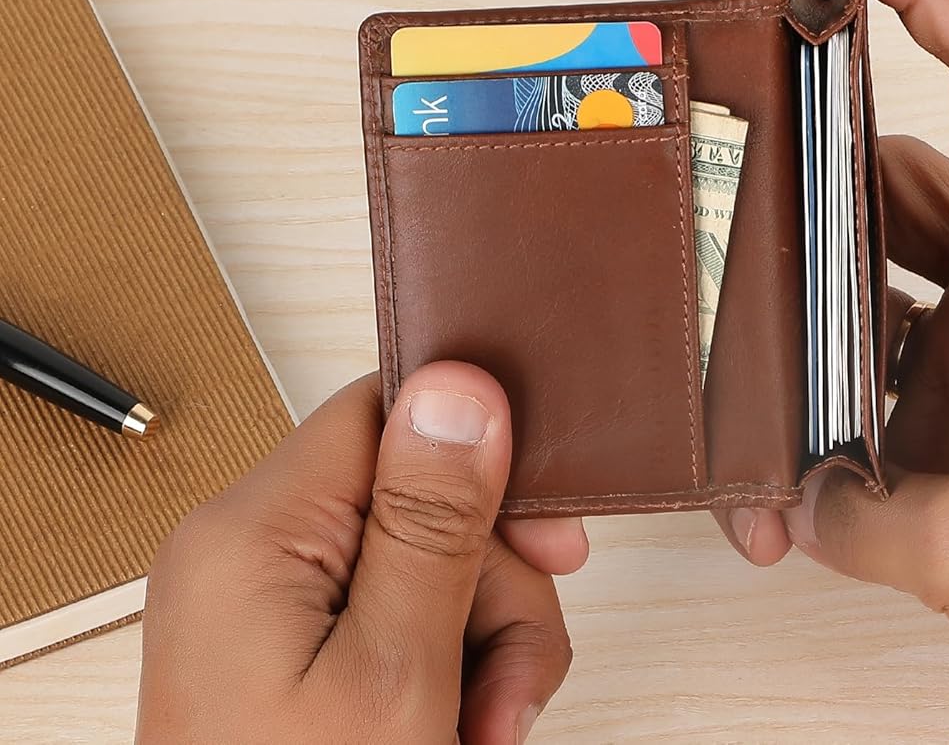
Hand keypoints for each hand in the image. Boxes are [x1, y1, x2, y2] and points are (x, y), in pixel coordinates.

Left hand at [137, 362, 584, 743]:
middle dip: (495, 588)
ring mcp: (266, 604)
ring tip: (486, 730)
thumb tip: (461, 387)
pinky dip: (448, 668)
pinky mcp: (288, 647)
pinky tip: (463, 728)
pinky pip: (399, 614)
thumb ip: (431, 523)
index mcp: (253, 532)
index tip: (552, 529)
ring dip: (486, 643)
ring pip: (428, 563)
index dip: (483, 455)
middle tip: (513, 687)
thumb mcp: (395, 673)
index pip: (387, 412)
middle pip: (423, 498)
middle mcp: (247, 552)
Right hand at [717, 0, 948, 740]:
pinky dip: (835, 394)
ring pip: (887, 262)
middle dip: (813, 161)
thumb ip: (849, 510)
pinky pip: (891, 362)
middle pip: (907, 163)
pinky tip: (787, 459)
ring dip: (813, 298)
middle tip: (727, 164)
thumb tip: (779, 497)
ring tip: (737, 336)